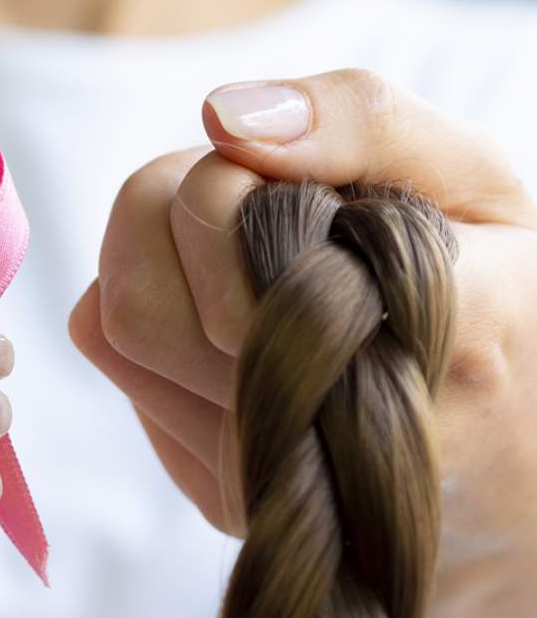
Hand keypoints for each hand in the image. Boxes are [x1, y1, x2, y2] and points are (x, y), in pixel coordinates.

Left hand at [69, 67, 536, 591]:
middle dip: (179, 214)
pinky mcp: (224, 501)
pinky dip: (161, 330)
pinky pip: (129, 380)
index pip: (212, 211)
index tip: (294, 184)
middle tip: (259, 211)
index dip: (229, 174)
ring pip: (119, 331)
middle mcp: (322, 420)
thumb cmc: (502, 308)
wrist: (508, 474)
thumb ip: (364, 123)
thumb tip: (224, 116)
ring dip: (159, 268)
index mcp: (411, 319)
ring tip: (247, 264)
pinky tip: (237, 329)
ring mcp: (263, 477)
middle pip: (140, 287)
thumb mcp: (476, 184)